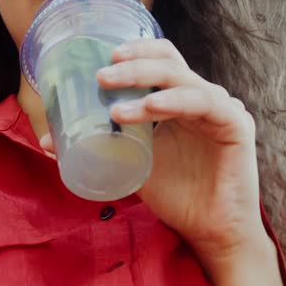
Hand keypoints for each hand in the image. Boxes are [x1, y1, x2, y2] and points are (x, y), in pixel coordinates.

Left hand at [41, 38, 267, 268]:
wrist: (211, 233)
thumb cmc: (176, 197)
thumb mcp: (131, 164)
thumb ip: (100, 146)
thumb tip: (48, 141)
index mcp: (180, 100)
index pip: (159, 60)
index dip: (133, 52)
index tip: (101, 59)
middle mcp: (201, 96)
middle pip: (168, 61)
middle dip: (132, 65)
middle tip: (101, 75)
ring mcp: (221, 107)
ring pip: (181, 78)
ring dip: (144, 84)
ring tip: (114, 105)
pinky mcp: (236, 123)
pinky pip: (203, 102)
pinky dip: (173, 101)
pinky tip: (150, 107)